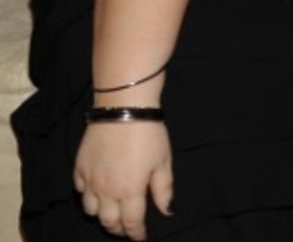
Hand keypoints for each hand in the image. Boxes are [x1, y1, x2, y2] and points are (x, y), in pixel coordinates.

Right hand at [75, 122, 172, 239]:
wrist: (123, 109)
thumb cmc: (149, 135)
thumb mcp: (163, 162)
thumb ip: (164, 189)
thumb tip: (167, 211)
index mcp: (130, 191)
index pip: (131, 223)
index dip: (136, 234)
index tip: (141, 238)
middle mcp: (106, 191)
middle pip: (108, 221)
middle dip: (118, 229)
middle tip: (127, 229)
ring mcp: (90, 180)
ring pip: (90, 210)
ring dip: (101, 215)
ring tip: (111, 212)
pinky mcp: (79, 167)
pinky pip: (80, 190)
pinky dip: (87, 196)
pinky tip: (95, 192)